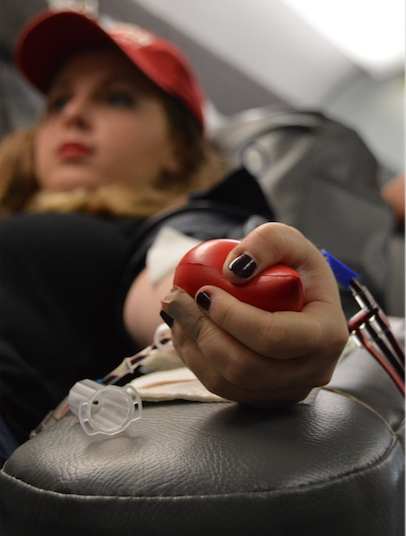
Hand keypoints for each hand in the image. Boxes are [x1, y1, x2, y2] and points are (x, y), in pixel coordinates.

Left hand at [161, 222, 348, 407]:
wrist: (296, 298)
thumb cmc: (294, 269)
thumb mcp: (289, 241)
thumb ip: (268, 242)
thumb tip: (233, 272)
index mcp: (326, 334)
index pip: (273, 336)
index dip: (232, 317)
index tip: (203, 292)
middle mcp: (312, 370)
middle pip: (245, 366)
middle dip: (201, 330)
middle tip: (175, 299)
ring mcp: (288, 389)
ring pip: (228, 382)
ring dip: (193, 347)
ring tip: (176, 314)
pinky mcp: (265, 397)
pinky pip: (222, 388)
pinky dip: (196, 361)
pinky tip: (184, 333)